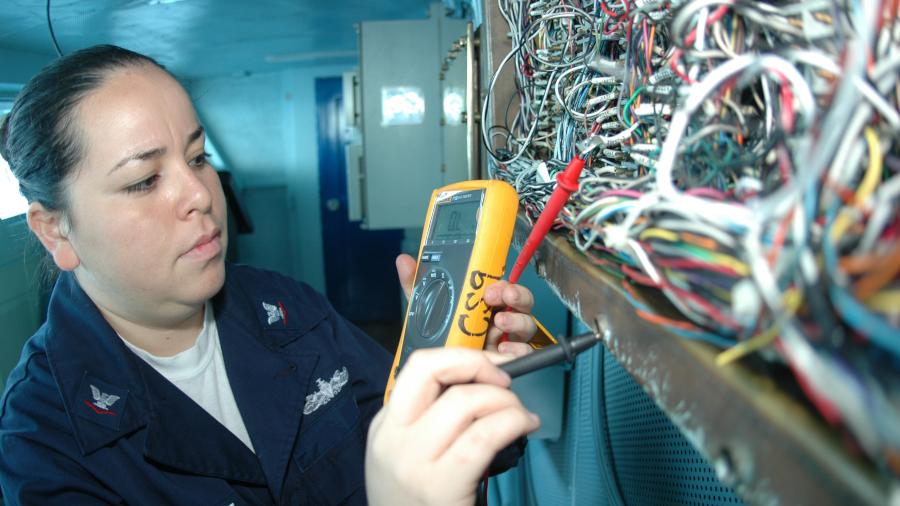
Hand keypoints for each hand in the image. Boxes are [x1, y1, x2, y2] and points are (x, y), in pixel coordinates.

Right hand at [365, 348, 540, 505]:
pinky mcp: (440, 486)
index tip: (491, 366)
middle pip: (435, 371)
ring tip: (519, 414)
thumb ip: (429, 420)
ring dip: (505, 400)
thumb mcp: (406, 455)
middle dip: (481, 366)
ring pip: (466, 401)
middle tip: (505, 383)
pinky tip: (524, 427)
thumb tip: (480, 384)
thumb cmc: (416, 503)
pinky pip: (484, 436)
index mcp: (385, 425)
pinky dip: (513, 422)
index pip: (419, 366)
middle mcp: (394, 438)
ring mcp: (414, 462)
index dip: (462, 357)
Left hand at [396, 254, 536, 357]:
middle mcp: (499, 317)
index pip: (503, 285)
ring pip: (527, 324)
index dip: (502, 283)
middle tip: (501, 298)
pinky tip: (504, 348)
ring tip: (501, 323)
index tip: (490, 287)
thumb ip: (417, 285)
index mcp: (484, 302)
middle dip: (516, 296)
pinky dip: (518, 349)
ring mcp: (505, 338)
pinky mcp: (507, 358)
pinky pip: (524, 351)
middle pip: (521, 301)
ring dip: (518, 321)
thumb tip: (404, 261)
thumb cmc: (439, 335)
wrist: (438, 370)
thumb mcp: (426, 308)